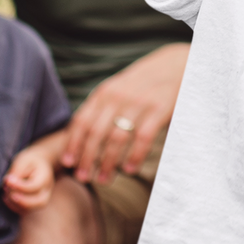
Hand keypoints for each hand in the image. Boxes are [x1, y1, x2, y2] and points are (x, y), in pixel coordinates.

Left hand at [3, 147, 54, 213]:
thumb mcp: (23, 160)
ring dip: (15, 203)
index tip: (7, 179)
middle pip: (39, 202)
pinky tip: (6, 197)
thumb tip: (9, 183)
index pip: (35, 186)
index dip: (19, 186)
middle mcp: (46, 190)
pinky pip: (25, 211)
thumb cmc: (30, 161)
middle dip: (21, 200)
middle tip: (7, 190)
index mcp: (45, 177)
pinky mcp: (34, 203)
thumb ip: (17, 171)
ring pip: (31, 209)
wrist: (38, 163)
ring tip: (6, 191)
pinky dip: (14, 207)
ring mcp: (42, 198)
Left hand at [61, 43, 187, 184]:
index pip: (82, 121)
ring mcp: (139, 102)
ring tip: (104, 179)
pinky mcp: (159, 109)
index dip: (72, 144)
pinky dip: (134, 156)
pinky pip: (143, 138)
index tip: (67, 163)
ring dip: (107, 162)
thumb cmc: (143, 83)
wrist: (176, 65)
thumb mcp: (118, 89)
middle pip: (96, 133)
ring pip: (117, 138)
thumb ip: (102, 108)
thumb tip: (80, 136)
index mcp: (104, 92)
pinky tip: (129, 169)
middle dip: (86, 158)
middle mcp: (118, 96)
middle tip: (83, 177)